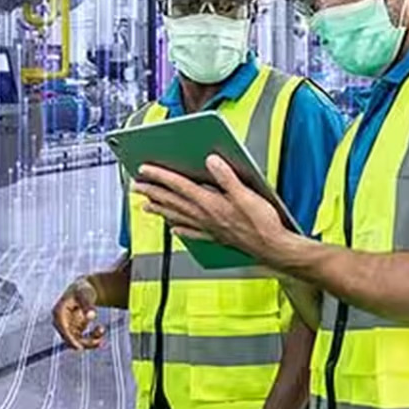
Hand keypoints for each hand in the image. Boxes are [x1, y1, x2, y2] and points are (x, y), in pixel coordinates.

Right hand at [52, 276, 106, 349]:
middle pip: (69, 338)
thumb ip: (87, 304)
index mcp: (58, 312)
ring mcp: (67, 327)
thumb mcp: (85, 294)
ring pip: (77, 341)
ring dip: (90, 341)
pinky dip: (92, 338)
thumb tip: (91, 316)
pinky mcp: (74, 331)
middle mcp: (60, 321)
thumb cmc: (83, 289)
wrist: (84, 289)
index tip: (79, 348)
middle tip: (99, 341)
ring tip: (103, 331)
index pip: (62, 328)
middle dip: (84, 341)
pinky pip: (82, 340)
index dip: (70, 339)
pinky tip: (101, 331)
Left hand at [132, 155, 291, 262]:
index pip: (178, 186)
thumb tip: (211, 160)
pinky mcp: (216, 237)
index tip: (144, 169)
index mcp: (210, 203)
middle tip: (135, 185)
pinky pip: (192, 232)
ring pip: (177, 216)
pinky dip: (180, 229)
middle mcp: (204, 216)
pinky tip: (174, 229)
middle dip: (152, 191)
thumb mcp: (246, 194)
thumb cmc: (262, 223)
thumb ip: (227, 177)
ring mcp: (208, 228)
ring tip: (146, 205)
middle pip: (172, 201)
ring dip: (160, 209)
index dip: (160, 176)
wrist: (273, 248)